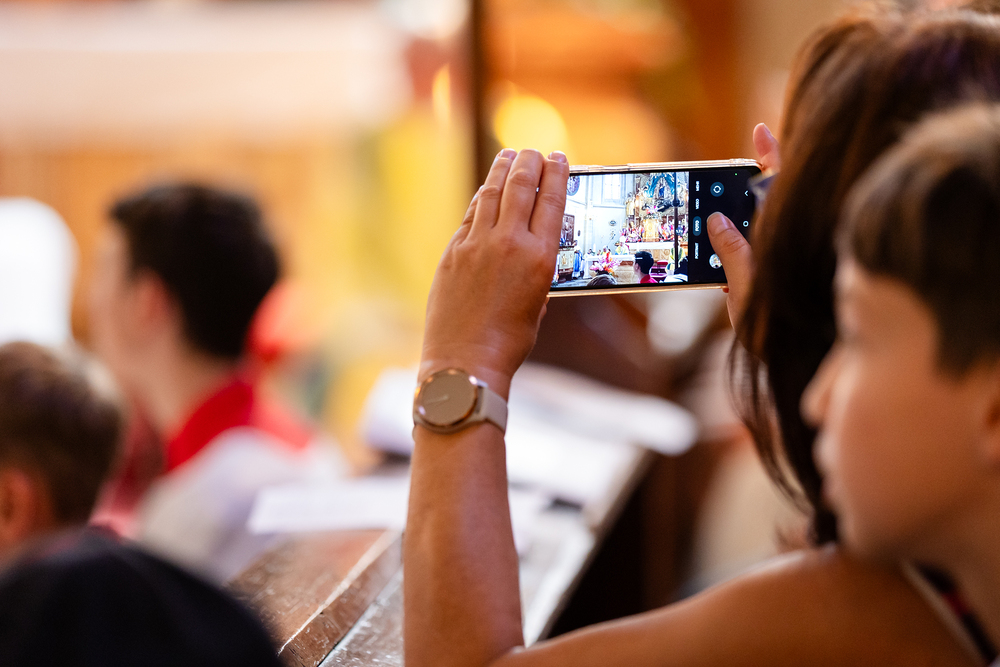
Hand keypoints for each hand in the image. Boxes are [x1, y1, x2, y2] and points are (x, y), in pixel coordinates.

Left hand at [420, 149, 568, 397]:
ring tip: (509, 156)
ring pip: (492, 193)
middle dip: (530, 162)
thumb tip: (529, 248)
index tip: (559, 158)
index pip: (551, 200)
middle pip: (521, 187)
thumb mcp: (537, 301)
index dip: (556, 174)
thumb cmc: (508, 341)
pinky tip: (486, 191)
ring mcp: (476, 245)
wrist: (466, 361)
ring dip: (502, 170)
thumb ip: (535, 269)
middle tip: (534, 151)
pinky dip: (482, 198)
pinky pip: (471, 215)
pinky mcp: (453, 253)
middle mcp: (508, 243)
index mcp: (539, 258)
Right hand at [707, 123, 779, 331]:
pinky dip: (736, 250)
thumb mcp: (747, 291)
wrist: (801, 367)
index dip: (772, 156)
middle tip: (712, 184)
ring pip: (759, 229)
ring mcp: (782, 259)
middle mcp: (787, 244)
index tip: (760, 130)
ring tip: (706, 224)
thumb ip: (733, 253)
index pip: (782, 185)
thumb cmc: (781, 332)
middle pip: (768, 203)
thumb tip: (716, 219)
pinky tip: (718, 258)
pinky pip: (754, 252)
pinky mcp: (773, 275)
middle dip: (741, 193)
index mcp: (785, 239)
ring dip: (734, 226)